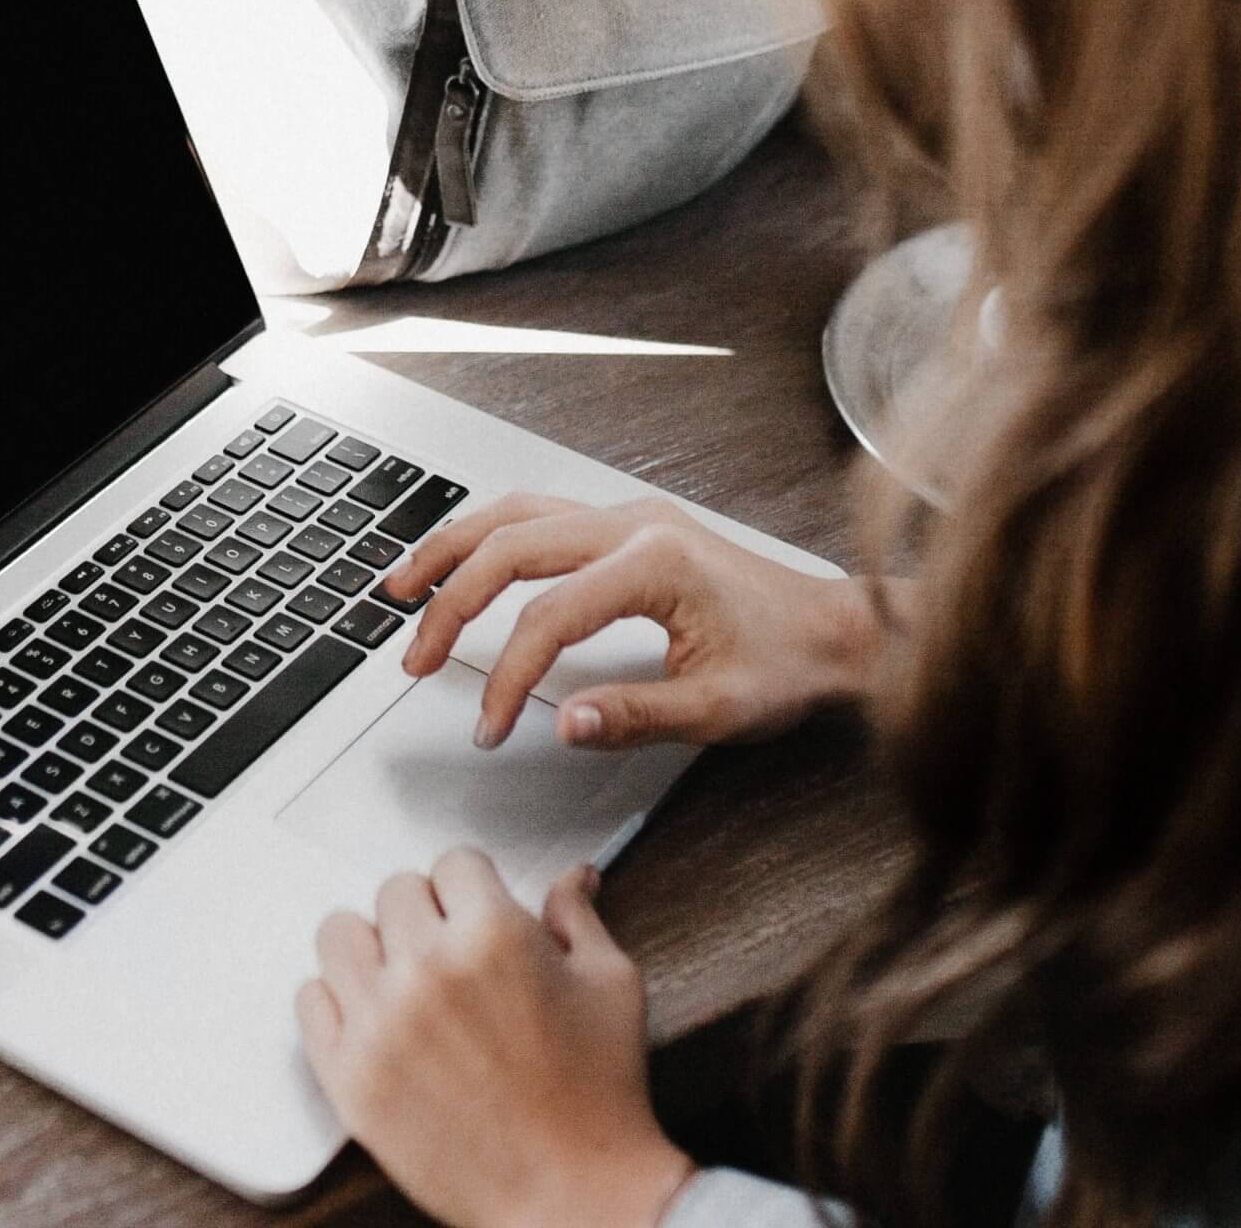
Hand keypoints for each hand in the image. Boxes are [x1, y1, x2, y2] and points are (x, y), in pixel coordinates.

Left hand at [297, 852, 692, 1227]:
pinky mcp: (348, 1076)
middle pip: (394, 891)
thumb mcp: (610, 986)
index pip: (453, 862)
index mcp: (493, 936)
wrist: (573, 1194)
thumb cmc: (599, 1097)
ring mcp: (379, 1024)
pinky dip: (338, 1002)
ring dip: (373, 948)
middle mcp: (427, 970)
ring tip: (404, 979)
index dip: (473, 887)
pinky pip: (310, 1000)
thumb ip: (578, 918)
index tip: (476, 910)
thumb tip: (572, 877)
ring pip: (339, 934)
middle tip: (450, 952)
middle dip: (427, 914)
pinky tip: (375, 1018)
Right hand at [387, 494, 886, 750]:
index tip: (490, 726)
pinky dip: (488, 537)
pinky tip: (461, 561)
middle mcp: (634, 525)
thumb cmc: (790, 664)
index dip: (507, 677)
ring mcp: (629, 517)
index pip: (547, 617)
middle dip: (450, 604)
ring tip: (402, 588)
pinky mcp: (628, 526)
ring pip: (515, 514)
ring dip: (453, 550)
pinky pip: (538, 515)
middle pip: (510, 547)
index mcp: (655, 563)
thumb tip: (563, 723)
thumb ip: (635, 715)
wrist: (839, 631)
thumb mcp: (718, 709)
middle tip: (415, 658)